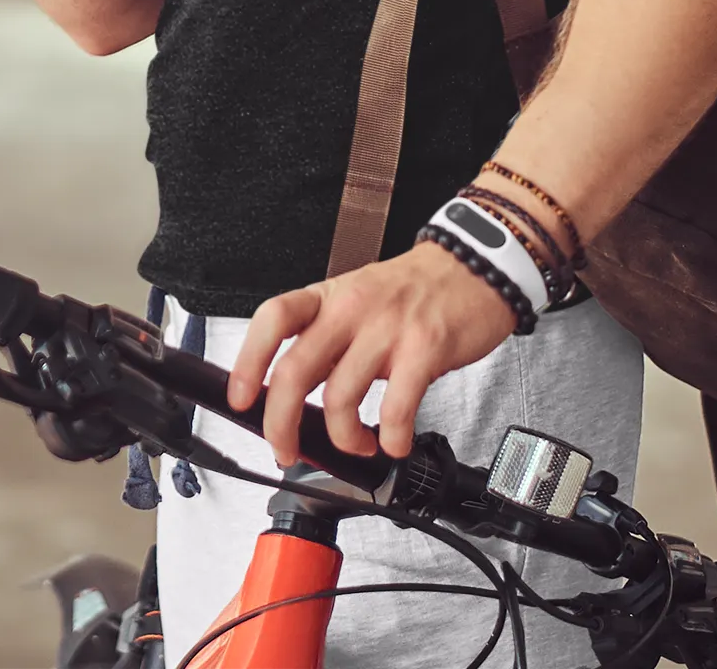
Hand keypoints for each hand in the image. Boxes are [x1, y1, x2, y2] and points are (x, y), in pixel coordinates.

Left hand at [226, 242, 516, 466]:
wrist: (476, 265)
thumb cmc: (415, 290)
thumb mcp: (359, 299)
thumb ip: (329, 341)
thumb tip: (294, 397)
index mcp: (330, 296)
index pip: (274, 318)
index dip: (248, 360)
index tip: (239, 398)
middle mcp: (352, 308)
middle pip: (294, 371)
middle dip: (281, 424)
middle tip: (287, 449)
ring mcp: (388, 327)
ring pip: (340, 397)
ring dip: (344, 438)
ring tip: (359, 443)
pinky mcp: (426, 347)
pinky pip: (397, 408)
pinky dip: (391, 438)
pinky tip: (396, 441)